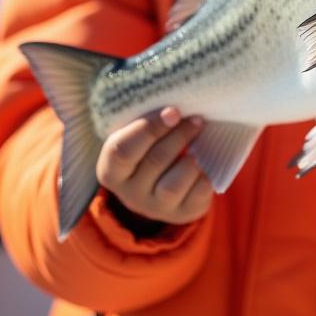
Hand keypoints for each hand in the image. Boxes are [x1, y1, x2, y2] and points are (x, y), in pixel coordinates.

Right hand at [96, 106, 212, 228]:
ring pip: (174, 185)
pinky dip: (205, 176)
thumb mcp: (137, 135)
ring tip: (197, 147)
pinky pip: (198, 193)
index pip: (121, 150)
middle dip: (179, 134)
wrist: (163, 184)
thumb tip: (173, 101)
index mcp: (110, 170)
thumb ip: (146, 120)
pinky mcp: (182, 214)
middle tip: (196, 118)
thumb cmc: (149, 147)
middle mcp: (129, 194)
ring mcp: (155, 208)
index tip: (173, 110)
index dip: (149, 128)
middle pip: (155, 161)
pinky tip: (203, 167)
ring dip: (191, 160)